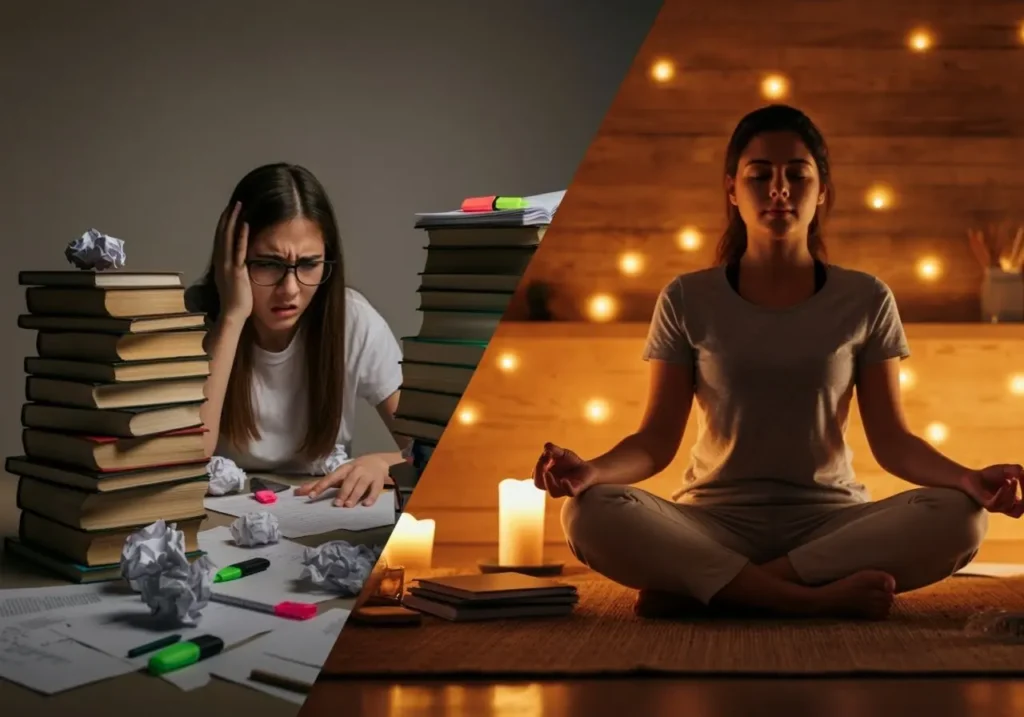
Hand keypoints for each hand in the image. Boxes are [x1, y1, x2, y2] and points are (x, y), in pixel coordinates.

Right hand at [213, 201, 252, 321]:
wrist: (232, 315)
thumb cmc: (236, 302)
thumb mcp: (234, 282)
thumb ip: (235, 272)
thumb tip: (239, 266)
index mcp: (221, 264)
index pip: (221, 240)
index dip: (224, 226)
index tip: (229, 213)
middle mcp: (221, 262)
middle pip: (222, 235)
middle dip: (227, 218)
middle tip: (233, 204)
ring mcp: (227, 265)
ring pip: (228, 238)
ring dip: (233, 221)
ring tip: (238, 207)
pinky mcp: (236, 270)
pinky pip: (239, 250)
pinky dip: (241, 236)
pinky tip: (245, 224)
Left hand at [295, 454, 390, 506]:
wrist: (378, 462)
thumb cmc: (353, 471)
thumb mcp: (338, 475)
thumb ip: (319, 484)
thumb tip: (298, 491)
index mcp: (344, 469)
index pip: (331, 478)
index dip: (321, 486)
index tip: (312, 496)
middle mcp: (356, 471)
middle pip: (348, 481)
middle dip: (342, 492)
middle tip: (336, 504)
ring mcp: (368, 475)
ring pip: (361, 485)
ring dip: (354, 495)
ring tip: (348, 506)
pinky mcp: (378, 481)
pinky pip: (375, 489)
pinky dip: (371, 497)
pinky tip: (366, 504)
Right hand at [533, 442, 598, 497]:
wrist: (588, 468)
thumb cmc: (571, 462)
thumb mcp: (561, 453)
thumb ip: (554, 449)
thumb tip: (546, 447)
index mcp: (546, 478)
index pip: (535, 475)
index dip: (537, 466)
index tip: (547, 455)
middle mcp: (553, 485)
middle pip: (539, 484)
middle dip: (539, 473)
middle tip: (544, 461)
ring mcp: (564, 489)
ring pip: (553, 492)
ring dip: (549, 483)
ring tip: (548, 473)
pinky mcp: (576, 489)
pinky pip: (570, 492)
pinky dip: (566, 487)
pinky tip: (564, 480)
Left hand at [959, 464, 1023, 516]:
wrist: (971, 477)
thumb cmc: (990, 475)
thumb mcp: (1008, 470)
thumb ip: (1018, 471)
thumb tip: (1022, 473)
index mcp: (1013, 502)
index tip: (1023, 476)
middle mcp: (1005, 507)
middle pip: (1021, 510)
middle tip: (1021, 480)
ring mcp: (996, 507)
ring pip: (1009, 507)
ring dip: (1013, 492)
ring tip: (1011, 480)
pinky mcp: (986, 505)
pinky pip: (996, 504)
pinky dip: (1002, 494)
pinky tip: (1005, 482)